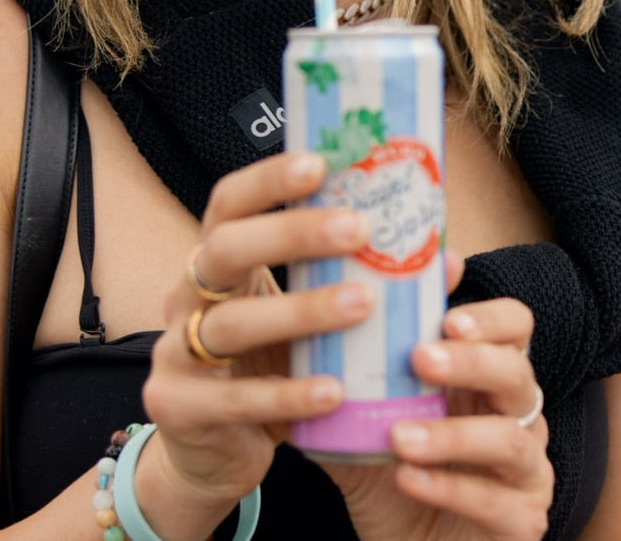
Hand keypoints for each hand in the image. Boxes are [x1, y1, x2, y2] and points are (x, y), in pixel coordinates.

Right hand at [138, 151, 374, 527]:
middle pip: (225, 249)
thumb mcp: (302, 322)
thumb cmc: (268, 369)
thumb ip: (358, 285)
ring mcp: (175, 353)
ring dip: (300, 311)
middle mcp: (186, 296)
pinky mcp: (179, 409)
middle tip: (357, 228)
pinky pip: (235, 400)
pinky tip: (335, 390)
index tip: (321, 164)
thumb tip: (445, 259)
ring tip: (363, 305)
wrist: (207, 456)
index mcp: (216, 262)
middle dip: (291, 233)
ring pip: (232, 323)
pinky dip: (288, 394)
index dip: (267, 179)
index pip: (229, 203)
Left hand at [326, 257, 553, 540]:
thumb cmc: (392, 480)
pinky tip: (406, 480)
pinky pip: (494, 501)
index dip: (491, 318)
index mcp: (488, 379)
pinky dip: (448, 487)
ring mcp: (527, 471)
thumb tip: (318, 329)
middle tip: (419, 358)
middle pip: (517, 373)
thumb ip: (354, 383)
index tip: (447, 317)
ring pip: (509, 440)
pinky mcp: (523, 522)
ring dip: (452, 434)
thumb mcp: (368, 428)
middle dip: (471, 362)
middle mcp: (518, 417)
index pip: (515, 328)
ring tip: (398, 436)